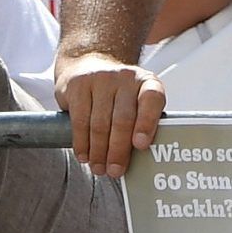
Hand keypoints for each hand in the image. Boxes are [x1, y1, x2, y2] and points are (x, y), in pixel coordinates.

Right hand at [56, 49, 164, 177]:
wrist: (91, 62)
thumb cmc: (119, 93)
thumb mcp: (137, 101)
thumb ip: (142, 124)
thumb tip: (143, 160)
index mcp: (146, 82)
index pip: (152, 99)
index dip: (147, 122)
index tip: (141, 145)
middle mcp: (125, 77)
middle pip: (123, 119)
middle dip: (118, 151)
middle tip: (115, 171)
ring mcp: (101, 79)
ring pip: (100, 124)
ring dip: (99, 152)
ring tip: (99, 168)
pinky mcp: (79, 85)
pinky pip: (80, 120)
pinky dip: (82, 143)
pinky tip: (84, 156)